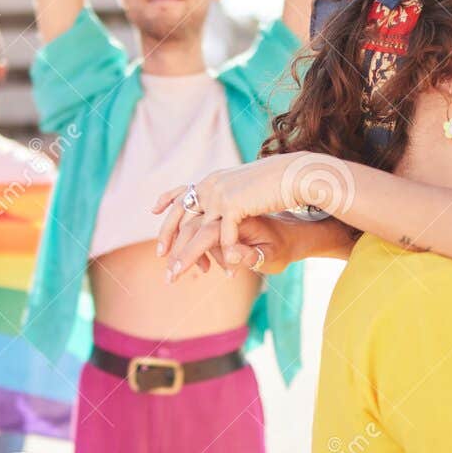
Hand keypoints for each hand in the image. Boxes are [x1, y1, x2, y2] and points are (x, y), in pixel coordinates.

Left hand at [152, 152, 354, 275]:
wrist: (296, 177)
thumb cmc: (274, 189)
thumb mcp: (244, 195)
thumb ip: (225, 204)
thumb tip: (212, 214)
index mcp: (212, 181)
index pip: (182, 195)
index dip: (167, 208)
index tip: (155, 222)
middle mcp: (211, 186)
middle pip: (183, 219)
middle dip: (170, 242)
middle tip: (164, 265)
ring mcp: (221, 195)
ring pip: (199, 233)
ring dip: (188, 257)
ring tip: (180, 274)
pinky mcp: (234, 204)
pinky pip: (223, 237)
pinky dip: (227, 258)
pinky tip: (230, 274)